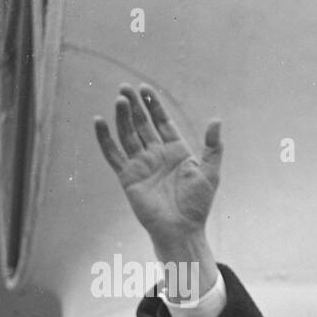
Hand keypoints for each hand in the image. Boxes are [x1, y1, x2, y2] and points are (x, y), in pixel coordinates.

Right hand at [94, 84, 221, 249]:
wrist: (181, 229)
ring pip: (127, 134)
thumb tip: (216, 120)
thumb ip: (213, 147)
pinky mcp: (128, 176)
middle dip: (135, 106)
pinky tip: (99, 121)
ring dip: (122, 117)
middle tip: (125, 87)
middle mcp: (157, 154)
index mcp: (176, 151)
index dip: (153, 105)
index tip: (145, 88)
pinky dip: (105, 138)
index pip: (162, 122)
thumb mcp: (210, 172)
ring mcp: (141, 164)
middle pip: (142, 124)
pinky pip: (113, 154)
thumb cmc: (198, 204)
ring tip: (119, 100)